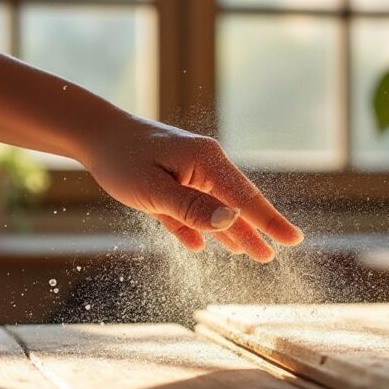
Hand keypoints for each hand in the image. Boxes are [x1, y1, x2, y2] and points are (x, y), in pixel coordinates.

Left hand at [83, 116, 302, 261]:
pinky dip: (194, 227)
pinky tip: (199, 245)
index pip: (245, 199)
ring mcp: (186, 172)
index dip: (269, 222)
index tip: (294, 240)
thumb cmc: (123, 160)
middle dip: (254, 230)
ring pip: (213, 208)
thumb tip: (232, 222)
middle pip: (235, 203)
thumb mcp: (155, 190)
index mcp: (207, 162)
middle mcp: (203, 164)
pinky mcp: (167, 181)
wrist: (94, 134)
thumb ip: (192, 208)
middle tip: (273, 255)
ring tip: (250, 252)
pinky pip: (186, 209)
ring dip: (230, 232)